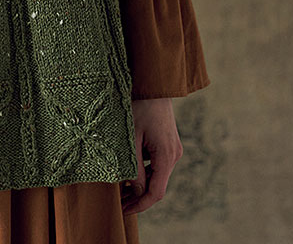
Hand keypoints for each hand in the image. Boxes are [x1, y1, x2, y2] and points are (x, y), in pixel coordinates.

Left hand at [121, 98, 182, 214]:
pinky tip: (129, 169)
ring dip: (140, 183)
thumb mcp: (131, 137)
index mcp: (166, 156)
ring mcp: (173, 148)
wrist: (153, 83)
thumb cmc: (139, 106)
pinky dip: (144, 170)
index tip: (124, 211)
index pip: (156, 192)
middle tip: (118, 202)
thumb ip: (134, 166)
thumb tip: (134, 190)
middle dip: (138, 196)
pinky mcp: (168, 142)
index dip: (139, 205)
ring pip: (157, 174)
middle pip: (157, 185)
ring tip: (119, 188)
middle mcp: (174, 154)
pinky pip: (157, 162)